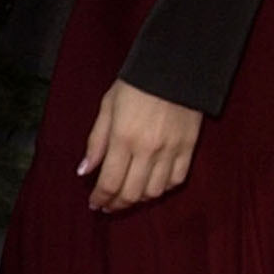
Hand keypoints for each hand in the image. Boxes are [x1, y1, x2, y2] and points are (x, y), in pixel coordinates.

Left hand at [79, 79, 200, 212]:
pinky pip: (176, 181)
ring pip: (155, 192)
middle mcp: (147, 150)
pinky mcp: (189, 150)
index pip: (110, 181)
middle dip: (117, 204)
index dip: (101, 198)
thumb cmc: (135, 84)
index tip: (94, 204)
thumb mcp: (107, 105)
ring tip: (127, 195)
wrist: (175, 68)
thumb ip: (96, 140)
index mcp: (123, 138)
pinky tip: (152, 185)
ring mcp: (170, 151)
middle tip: (108, 206)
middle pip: (132, 193)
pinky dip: (163, 189)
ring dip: (139, 198)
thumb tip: (84, 170)